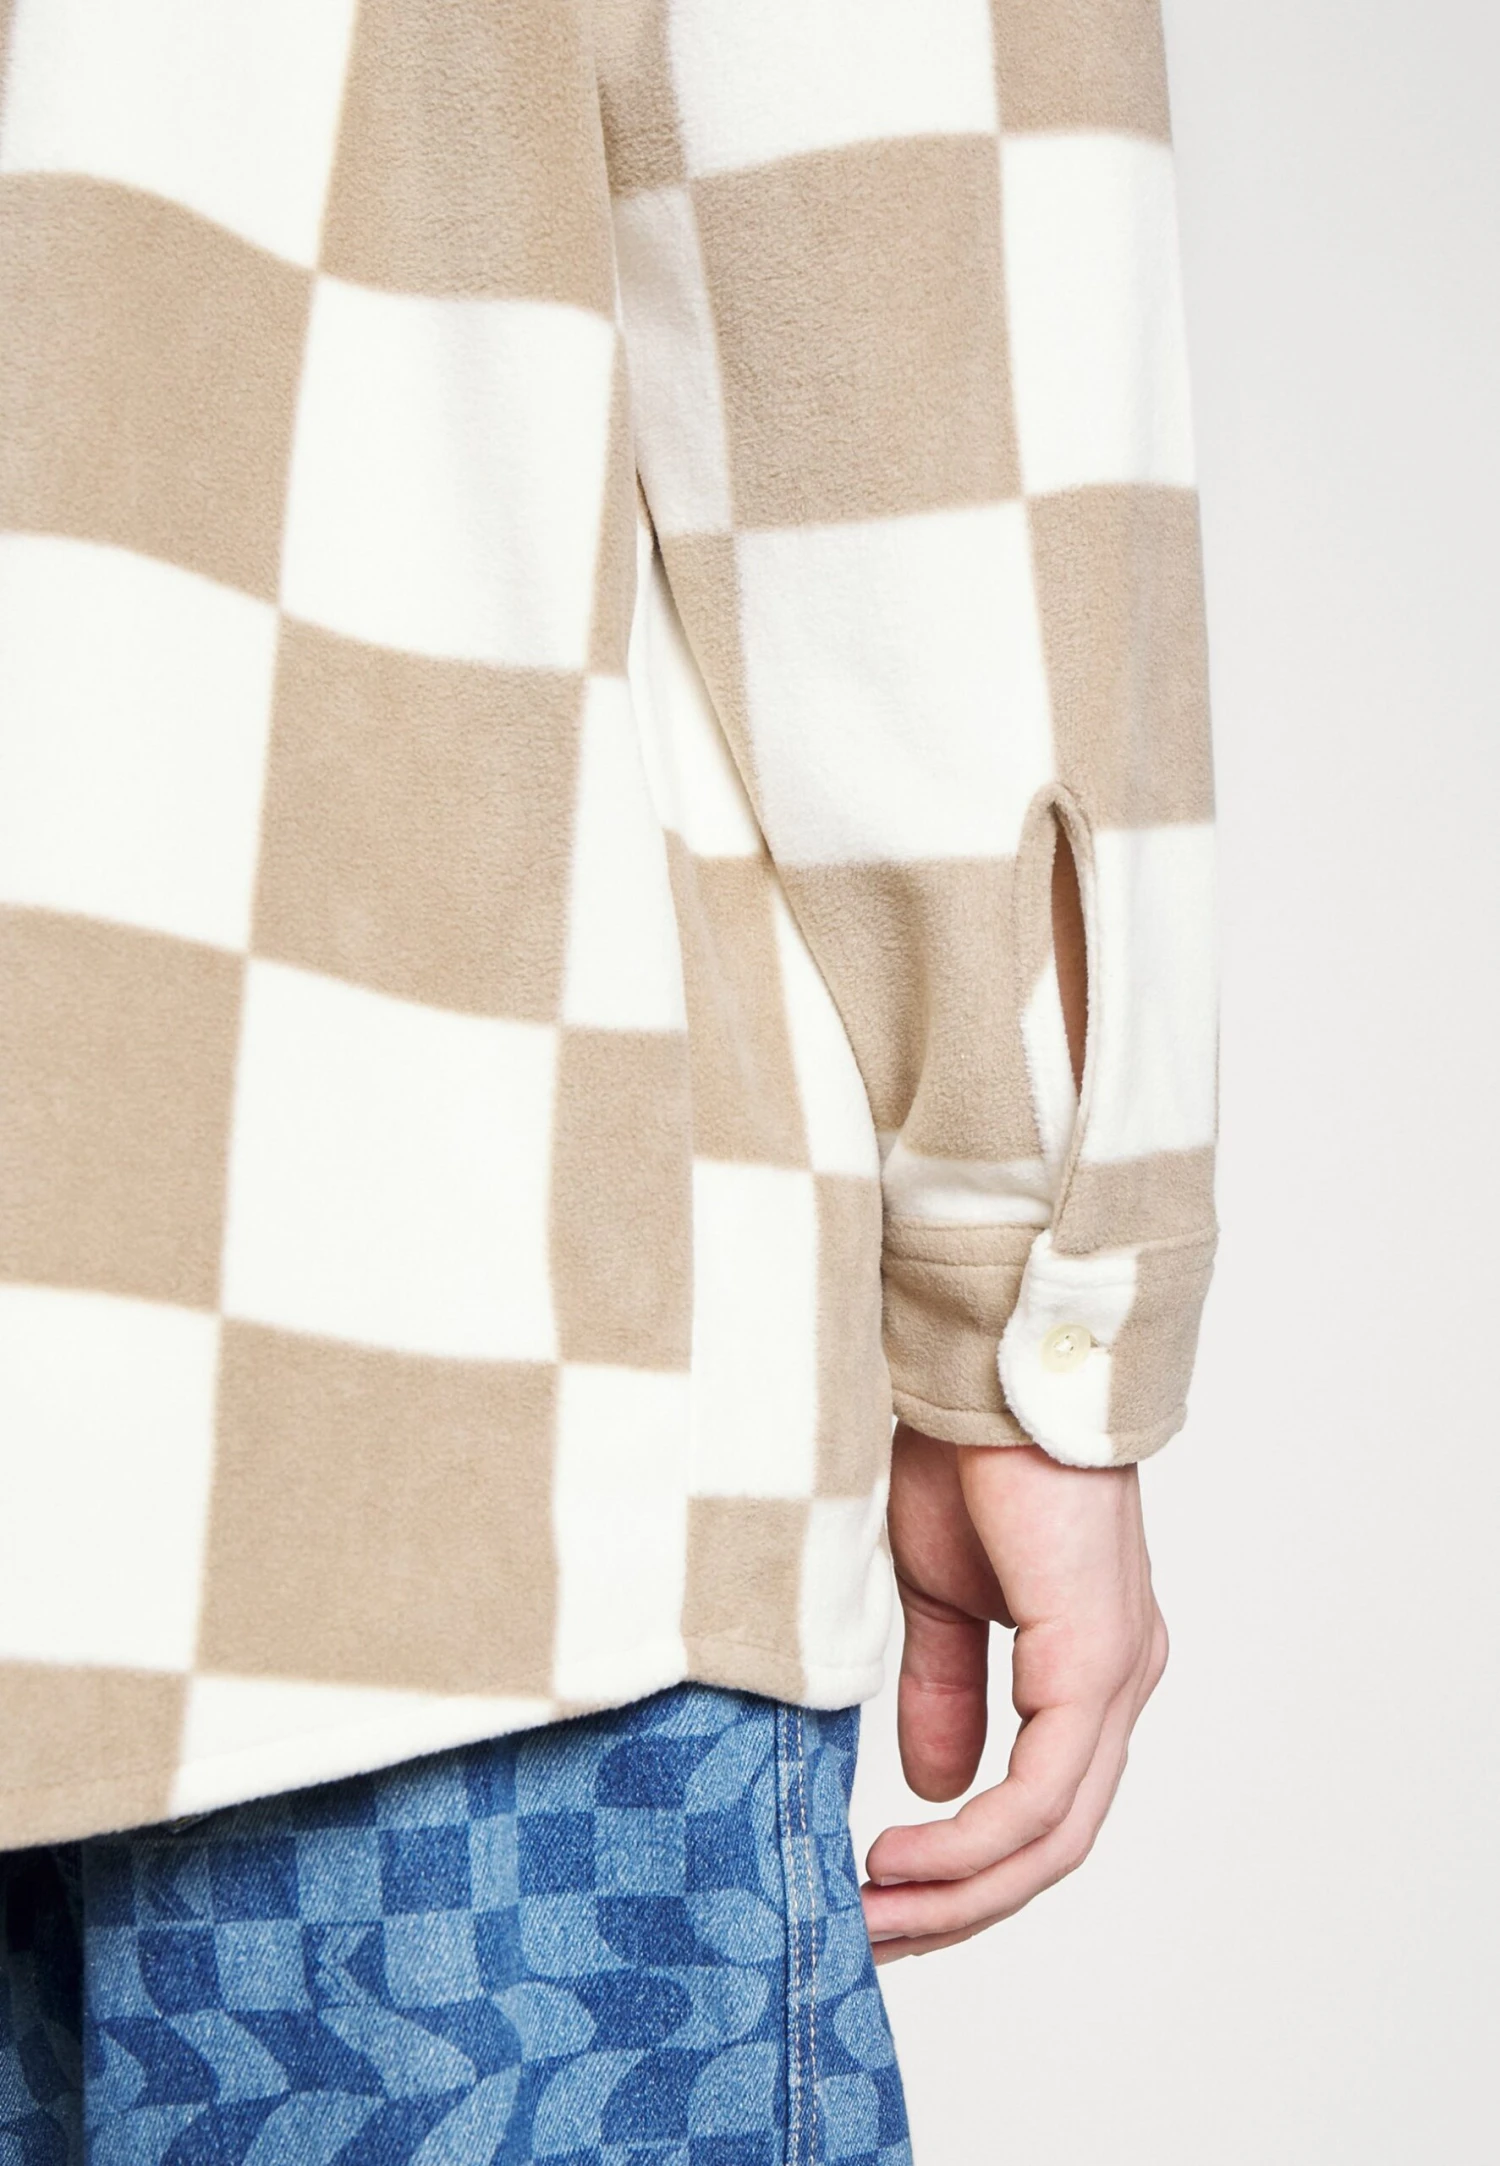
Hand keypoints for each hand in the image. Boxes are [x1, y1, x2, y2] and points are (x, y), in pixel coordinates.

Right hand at [862, 1424, 1167, 1962]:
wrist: (979, 1368)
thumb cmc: (960, 1455)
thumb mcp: (933, 1595)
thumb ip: (942, 1688)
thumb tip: (934, 1783)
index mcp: (1086, 1662)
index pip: (1041, 1807)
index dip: (964, 1870)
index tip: (879, 1900)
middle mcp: (1120, 1678)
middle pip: (1055, 1843)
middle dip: (959, 1905)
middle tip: (871, 1937)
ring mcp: (1118, 1672)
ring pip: (1055, 1835)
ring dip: (960, 1891)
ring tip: (875, 1913)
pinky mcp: (1095, 1658)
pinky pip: (1042, 1793)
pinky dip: (971, 1842)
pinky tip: (904, 1855)